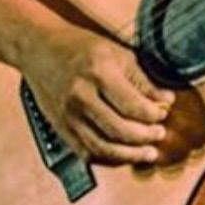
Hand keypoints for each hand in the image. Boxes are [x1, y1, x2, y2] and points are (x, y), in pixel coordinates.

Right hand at [18, 25, 173, 165]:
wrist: (39, 48)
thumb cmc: (78, 46)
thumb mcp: (115, 52)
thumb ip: (141, 78)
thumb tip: (165, 99)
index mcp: (98, 72)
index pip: (133, 106)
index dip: (154, 114)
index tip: (163, 112)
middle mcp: (81, 96)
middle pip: (120, 130)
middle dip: (146, 137)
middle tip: (159, 134)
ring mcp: (68, 115)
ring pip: (103, 148)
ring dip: (130, 155)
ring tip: (147, 153)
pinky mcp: (61, 128)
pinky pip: (86, 152)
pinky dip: (108, 158)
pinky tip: (122, 154)